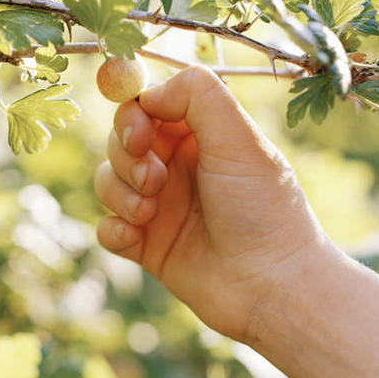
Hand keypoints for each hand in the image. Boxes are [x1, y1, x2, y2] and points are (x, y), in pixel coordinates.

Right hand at [95, 65, 325, 340]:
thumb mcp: (240, 138)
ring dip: (120, 192)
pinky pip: (107, 228)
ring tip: (150, 212)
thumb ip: (199, 95)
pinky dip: (114, 229)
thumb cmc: (262, 208)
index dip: (134, 114)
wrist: (271, 285)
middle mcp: (177, 166)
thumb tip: (150, 92)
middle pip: (121, 140)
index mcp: (201, 136)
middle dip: (127, 155)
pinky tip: (136, 239)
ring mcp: (160, 206)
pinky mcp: (147, 246)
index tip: (143, 134)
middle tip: (155, 179)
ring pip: (107, 180)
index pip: (148, 105)